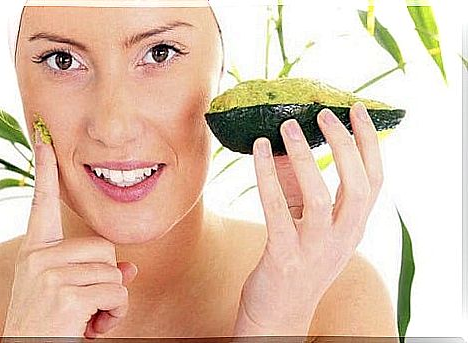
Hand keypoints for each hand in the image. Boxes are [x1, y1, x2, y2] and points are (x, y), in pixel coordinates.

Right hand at [3, 128, 137, 337]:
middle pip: (104, 246)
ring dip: (113, 298)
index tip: (45, 142)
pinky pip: (116, 292)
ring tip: (90, 317)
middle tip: (90, 301)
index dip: (45, 173)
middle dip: (108, 276)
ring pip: (114, 272)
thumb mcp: (71, 294)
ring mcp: (50, 274)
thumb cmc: (51, 325)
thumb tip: (130, 269)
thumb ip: (97, 274)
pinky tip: (93, 326)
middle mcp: (38, 257)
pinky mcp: (66, 294)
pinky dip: (116, 313)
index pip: (41, 204)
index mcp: (36, 252)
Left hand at [233, 102, 382, 335]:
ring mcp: (315, 249)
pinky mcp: (284, 256)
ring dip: (306, 157)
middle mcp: (342, 239)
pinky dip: (268, 175)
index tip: (357, 110)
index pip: (374, 181)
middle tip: (324, 113)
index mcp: (353, 228)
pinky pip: (277, 209)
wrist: (278, 314)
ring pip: (320, 197)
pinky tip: (260, 150)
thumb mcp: (306, 224)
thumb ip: (299, 187)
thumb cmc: (294, 262)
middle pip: (358, 186)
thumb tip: (286, 147)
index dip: (369, 143)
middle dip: (344, 145)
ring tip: (290, 126)